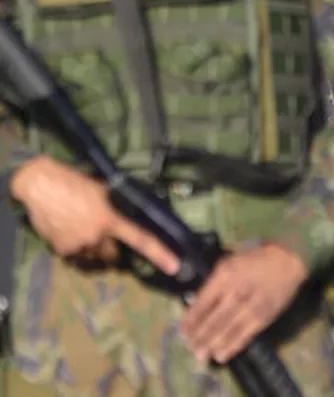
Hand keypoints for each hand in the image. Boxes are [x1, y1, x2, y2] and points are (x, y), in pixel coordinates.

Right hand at [9, 156, 179, 275]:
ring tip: (84, 232)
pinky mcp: (62, 251)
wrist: (42, 186)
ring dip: (93, 250)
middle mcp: (98, 236)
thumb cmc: (75, 182)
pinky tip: (69, 233)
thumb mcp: (104, 189)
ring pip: (94, 258)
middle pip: (114, 256)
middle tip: (106, 236)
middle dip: (112, 250)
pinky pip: (75, 257)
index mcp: (113, 219)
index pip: (142, 239)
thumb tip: (133, 212)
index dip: (160, 254)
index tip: (174, 267)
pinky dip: (75, 250)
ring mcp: (79, 246)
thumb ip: (119, 205)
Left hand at [180, 242, 307, 364]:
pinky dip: (232, 347)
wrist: (287, 260)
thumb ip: (213, 282)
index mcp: (223, 276)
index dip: (189, 322)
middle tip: (191, 348)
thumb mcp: (229, 262)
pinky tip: (221, 355)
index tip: (182, 333)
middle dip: (199, 338)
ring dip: (211, 345)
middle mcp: (235, 293)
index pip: (201, 304)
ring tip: (202, 355)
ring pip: (226, 331)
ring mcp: (250, 307)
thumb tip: (196, 304)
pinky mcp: (263, 317)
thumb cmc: (254, 259)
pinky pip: (244, 336)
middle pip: (212, 321)